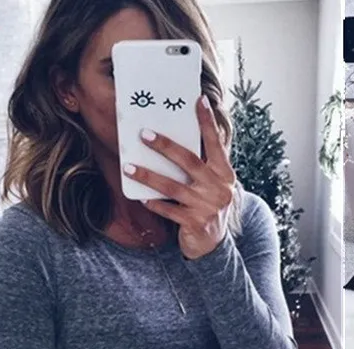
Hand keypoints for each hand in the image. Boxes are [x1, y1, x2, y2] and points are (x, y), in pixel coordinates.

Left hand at [123, 95, 235, 259]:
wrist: (214, 244)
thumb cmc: (207, 206)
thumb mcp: (211, 185)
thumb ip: (201, 166)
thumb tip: (173, 140)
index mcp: (224, 174)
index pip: (216, 144)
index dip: (207, 122)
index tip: (199, 100)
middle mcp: (219, 188)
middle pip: (189, 162)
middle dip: (166, 146)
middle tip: (144, 134)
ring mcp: (207, 206)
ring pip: (173, 186)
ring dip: (148, 176)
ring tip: (129, 167)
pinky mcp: (195, 222)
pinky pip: (169, 209)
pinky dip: (154, 203)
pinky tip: (140, 196)